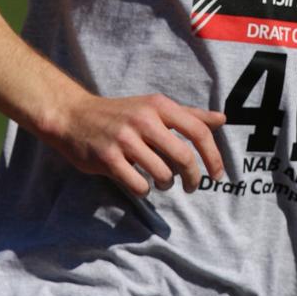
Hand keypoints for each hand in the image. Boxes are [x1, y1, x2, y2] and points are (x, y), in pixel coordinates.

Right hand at [49, 91, 225, 196]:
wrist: (74, 116)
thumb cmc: (121, 114)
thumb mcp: (154, 107)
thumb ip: (188, 115)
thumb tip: (222, 119)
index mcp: (159, 105)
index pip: (198, 130)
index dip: (213, 156)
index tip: (218, 175)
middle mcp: (144, 119)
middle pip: (184, 157)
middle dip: (193, 178)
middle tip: (191, 186)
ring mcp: (125, 139)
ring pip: (163, 174)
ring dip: (166, 184)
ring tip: (160, 181)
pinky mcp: (108, 158)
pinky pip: (139, 185)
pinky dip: (145, 190)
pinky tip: (140, 183)